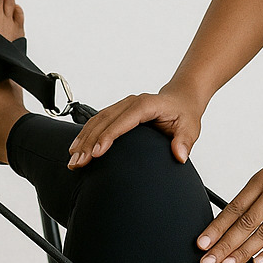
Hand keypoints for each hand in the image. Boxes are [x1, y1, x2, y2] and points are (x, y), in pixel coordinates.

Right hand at [68, 84, 202, 168]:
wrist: (180, 99)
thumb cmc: (184, 113)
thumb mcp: (190, 128)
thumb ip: (184, 141)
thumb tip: (180, 155)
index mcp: (146, 105)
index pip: (123, 120)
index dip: (108, 136)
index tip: (96, 153)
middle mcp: (131, 103)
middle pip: (104, 121)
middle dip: (88, 142)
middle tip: (78, 163)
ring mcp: (122, 106)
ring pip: (97, 121)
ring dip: (82, 140)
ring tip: (72, 160)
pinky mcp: (117, 112)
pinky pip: (97, 121)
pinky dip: (85, 135)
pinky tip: (76, 148)